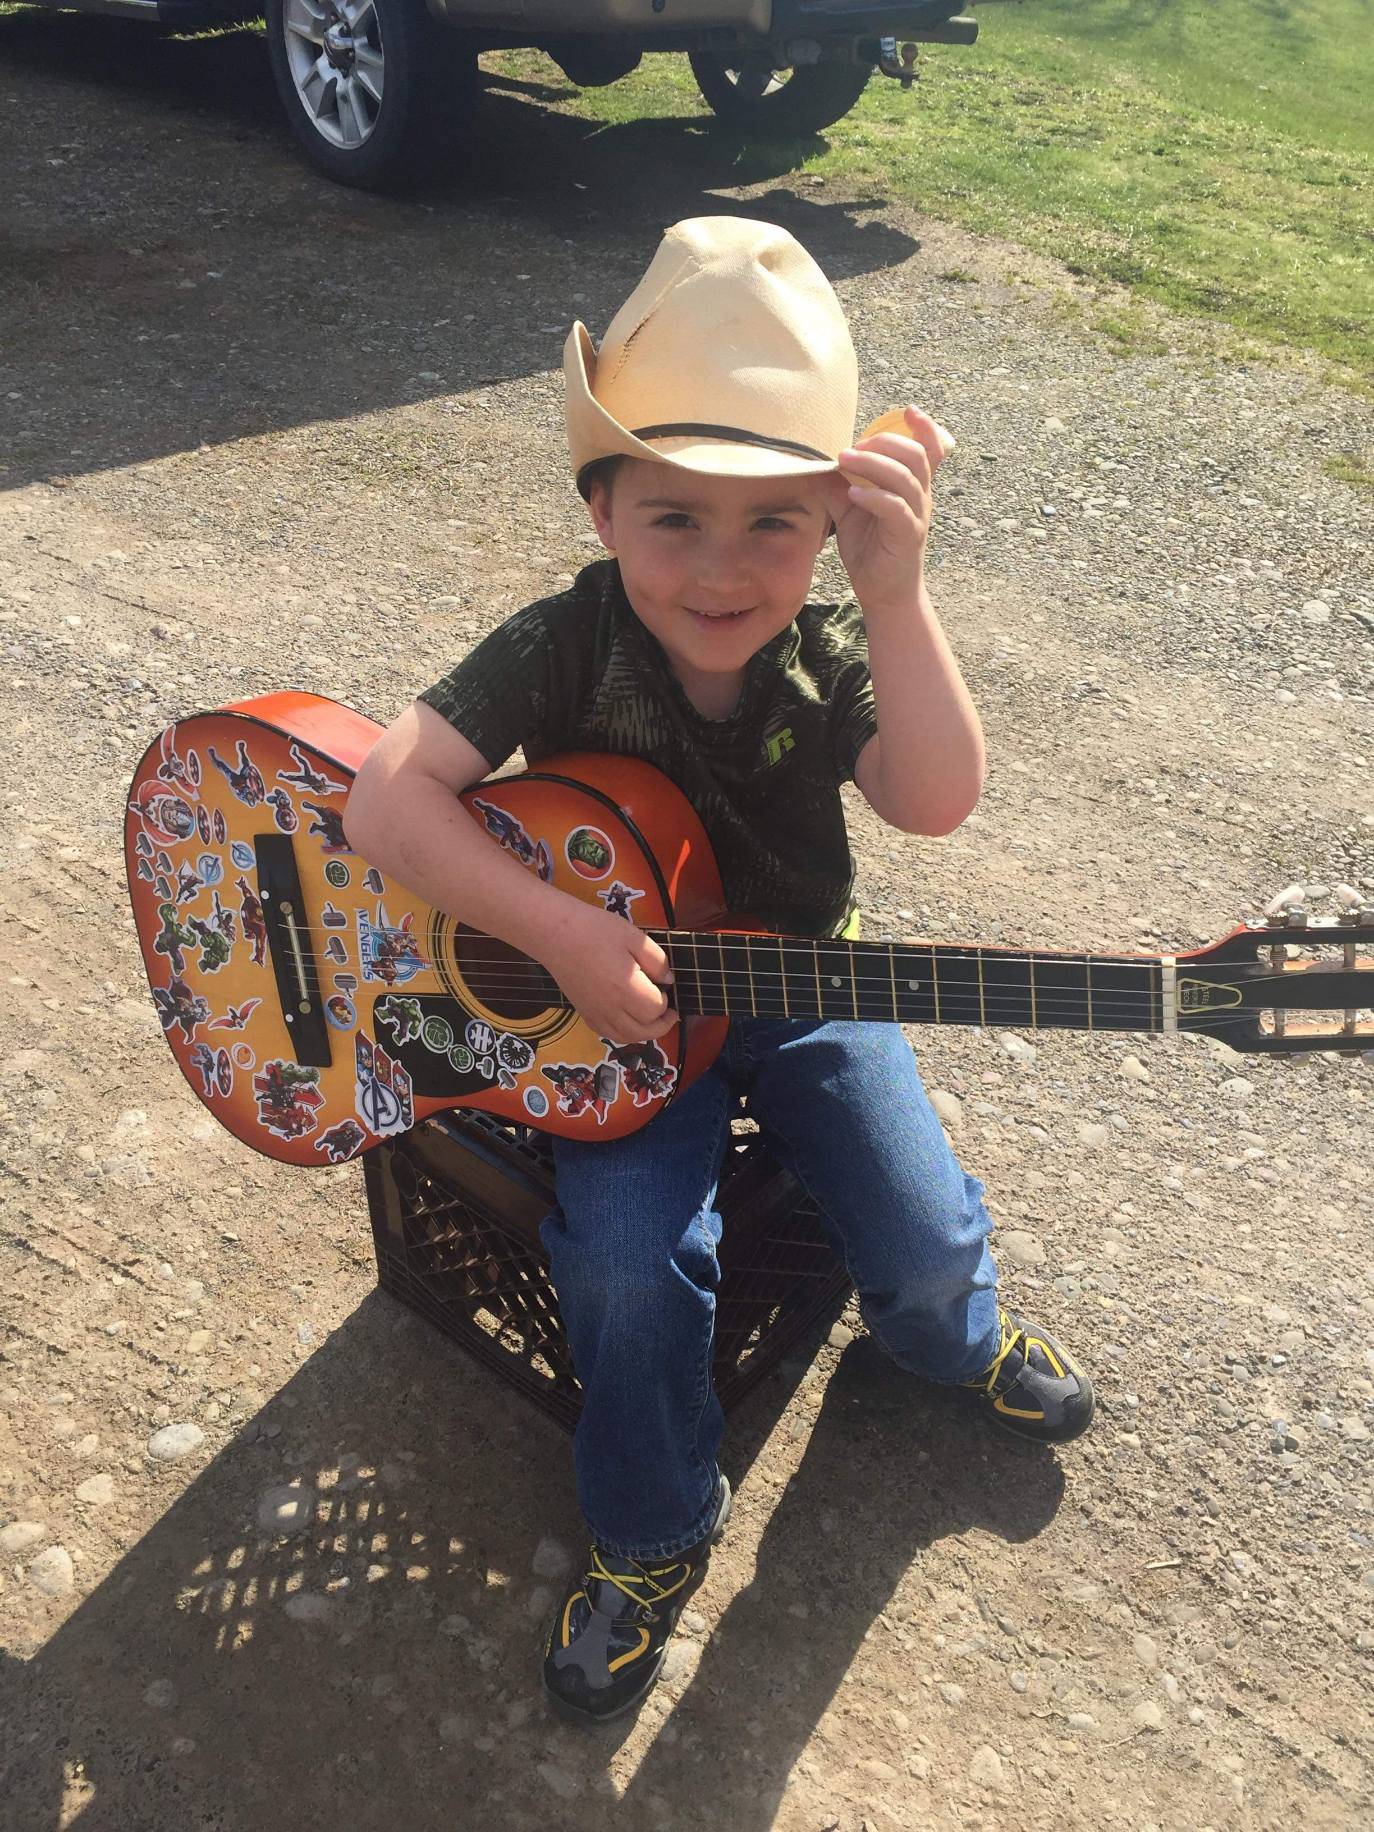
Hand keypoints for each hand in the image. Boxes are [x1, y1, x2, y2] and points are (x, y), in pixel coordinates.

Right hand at [540, 902, 676, 1045]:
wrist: (556, 934)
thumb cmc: (595, 930)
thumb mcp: (634, 937)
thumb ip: (657, 961)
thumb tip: (668, 981)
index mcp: (626, 988)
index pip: (655, 1010)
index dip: (665, 1001)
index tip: (664, 987)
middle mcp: (610, 1008)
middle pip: (643, 1032)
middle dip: (661, 1025)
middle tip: (670, 1013)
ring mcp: (595, 1013)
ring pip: (625, 1038)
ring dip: (643, 1033)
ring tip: (651, 1020)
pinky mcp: (584, 1013)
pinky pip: (607, 1034)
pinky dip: (622, 1033)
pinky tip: (627, 1021)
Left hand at [820, 406, 949, 617]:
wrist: (883, 593)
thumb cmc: (870, 550)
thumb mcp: (848, 512)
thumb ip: (836, 486)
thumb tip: (814, 463)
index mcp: (911, 486)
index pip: (931, 450)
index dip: (925, 427)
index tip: (909, 410)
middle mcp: (919, 497)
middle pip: (916, 455)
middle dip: (884, 442)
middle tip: (852, 447)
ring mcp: (916, 516)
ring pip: (907, 478)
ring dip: (874, 464)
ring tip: (845, 460)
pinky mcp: (907, 536)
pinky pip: (896, 509)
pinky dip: (874, 497)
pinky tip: (852, 494)